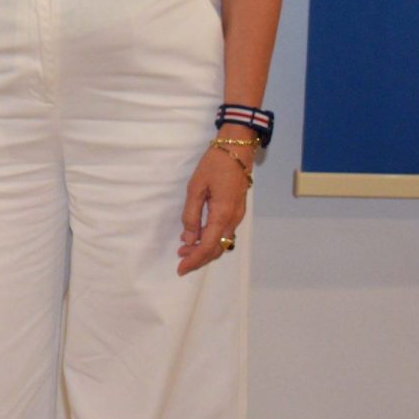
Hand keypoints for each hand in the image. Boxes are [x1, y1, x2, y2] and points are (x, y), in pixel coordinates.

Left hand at [177, 139, 251, 274]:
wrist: (237, 150)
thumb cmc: (214, 165)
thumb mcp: (196, 188)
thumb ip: (191, 214)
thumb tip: (188, 238)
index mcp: (222, 214)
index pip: (208, 246)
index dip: (194, 259)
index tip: (180, 268)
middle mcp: (233, 219)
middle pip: (217, 248)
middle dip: (198, 258)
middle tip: (180, 260)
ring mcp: (237, 216)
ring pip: (222, 242)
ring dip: (204, 250)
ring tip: (185, 250)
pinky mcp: (237, 211)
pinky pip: (224, 233)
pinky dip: (211, 240)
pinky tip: (197, 237)